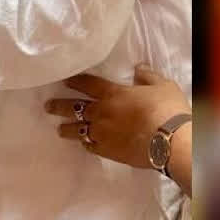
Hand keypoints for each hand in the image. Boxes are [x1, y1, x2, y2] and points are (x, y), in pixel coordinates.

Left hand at [46, 64, 189, 169]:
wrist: (171, 142)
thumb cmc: (168, 110)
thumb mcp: (162, 86)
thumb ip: (148, 76)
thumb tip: (139, 68)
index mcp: (112, 93)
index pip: (87, 84)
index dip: (75, 81)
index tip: (64, 81)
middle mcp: (101, 112)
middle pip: (74, 108)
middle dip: (59, 106)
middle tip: (48, 106)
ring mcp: (102, 133)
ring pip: (77, 130)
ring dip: (67, 128)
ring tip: (59, 129)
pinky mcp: (108, 151)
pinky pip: (91, 146)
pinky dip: (86, 144)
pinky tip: (84, 144)